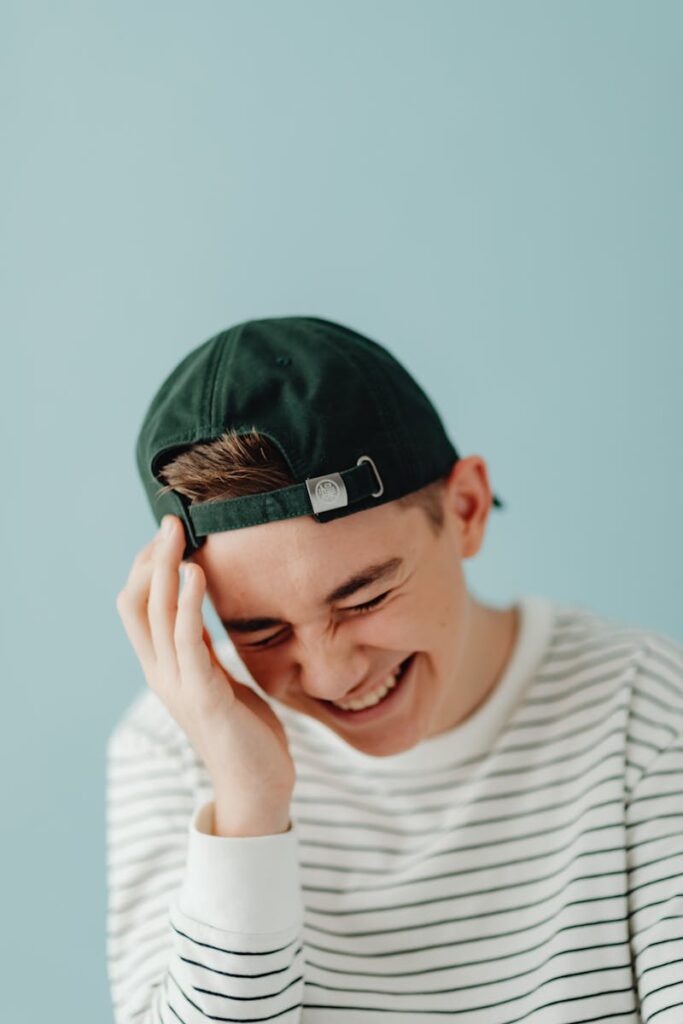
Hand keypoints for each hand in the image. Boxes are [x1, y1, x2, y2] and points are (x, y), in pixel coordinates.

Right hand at [115, 515, 294, 835]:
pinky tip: (195, 574)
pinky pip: (187, 641)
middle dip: (149, 557)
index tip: (167, 534)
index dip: (145, 567)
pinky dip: (187, 603)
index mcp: (164, 668)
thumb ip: (200, 645)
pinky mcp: (203, 696)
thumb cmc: (244, 730)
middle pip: (136, 603)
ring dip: (163, 569)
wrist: (258, 787)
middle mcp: (162, 673)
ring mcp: (178, 685)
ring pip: (156, 615)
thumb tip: (196, 605)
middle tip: (169, 518)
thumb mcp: (217, 677)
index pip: (137, 607)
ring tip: (176, 534)